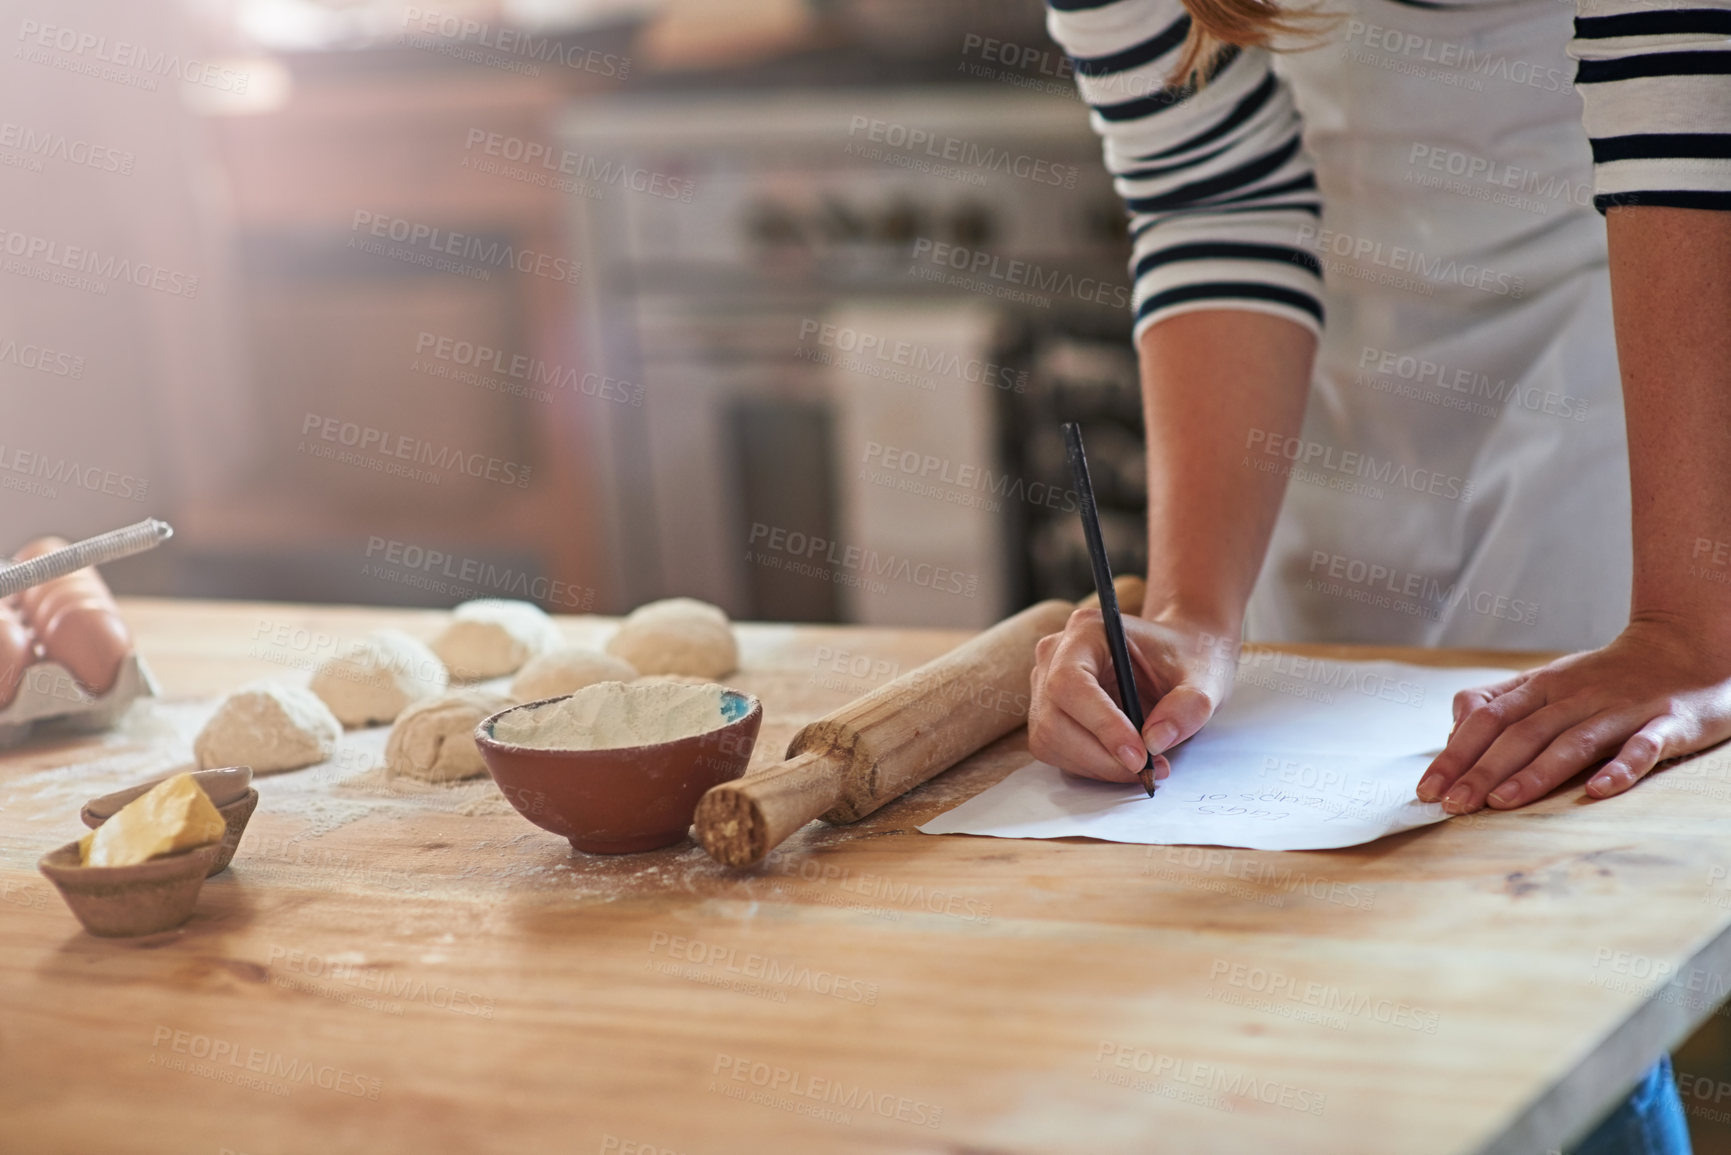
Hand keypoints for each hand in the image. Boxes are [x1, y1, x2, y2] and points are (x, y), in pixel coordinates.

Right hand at [1028, 608, 1236, 783]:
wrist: (1178, 658)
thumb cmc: (1186, 659)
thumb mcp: (1205, 677)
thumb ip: (1188, 706)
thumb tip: (1154, 741)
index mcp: (1087, 630)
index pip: (1070, 682)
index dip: (1100, 723)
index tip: (1138, 755)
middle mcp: (1056, 654)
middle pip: (1054, 718)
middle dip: (1100, 755)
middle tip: (1148, 769)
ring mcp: (1045, 684)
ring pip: (1050, 740)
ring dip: (1097, 765)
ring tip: (1144, 766)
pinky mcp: (1049, 713)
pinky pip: (1056, 750)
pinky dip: (1091, 766)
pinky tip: (1124, 761)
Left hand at [1415, 616, 1730, 812]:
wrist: (1687, 645)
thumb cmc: (1605, 677)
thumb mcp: (1547, 682)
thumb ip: (1500, 704)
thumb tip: (1454, 733)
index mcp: (1542, 687)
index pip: (1487, 719)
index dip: (1455, 753)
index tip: (1427, 789)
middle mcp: (1576, 696)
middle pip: (1521, 734)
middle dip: (1482, 771)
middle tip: (1452, 805)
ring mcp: (1622, 710)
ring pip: (1572, 742)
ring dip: (1535, 773)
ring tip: (1501, 802)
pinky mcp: (1668, 723)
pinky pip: (1643, 747)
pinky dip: (1620, 767)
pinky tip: (1597, 790)